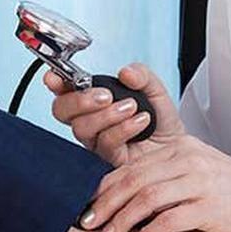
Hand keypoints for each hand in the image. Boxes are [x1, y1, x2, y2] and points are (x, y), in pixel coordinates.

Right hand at [45, 63, 185, 165]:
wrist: (176, 147)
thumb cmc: (160, 120)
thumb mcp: (155, 89)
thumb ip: (141, 75)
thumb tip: (126, 72)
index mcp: (93, 99)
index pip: (63, 90)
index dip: (55, 83)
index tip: (54, 78)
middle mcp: (89, 120)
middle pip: (61, 110)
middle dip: (80, 100)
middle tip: (105, 96)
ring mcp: (95, 141)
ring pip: (81, 128)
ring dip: (107, 115)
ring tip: (132, 107)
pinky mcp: (107, 159)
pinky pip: (105, 143)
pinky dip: (124, 128)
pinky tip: (141, 122)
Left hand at [80, 134, 230, 231]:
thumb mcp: (198, 168)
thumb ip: (167, 174)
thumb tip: (128, 193)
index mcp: (180, 148)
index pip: (132, 164)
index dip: (105, 185)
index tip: (89, 203)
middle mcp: (187, 160)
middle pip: (134, 179)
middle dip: (106, 202)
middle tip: (88, 221)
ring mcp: (199, 182)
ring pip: (147, 198)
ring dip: (122, 218)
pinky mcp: (210, 206)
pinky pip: (170, 219)